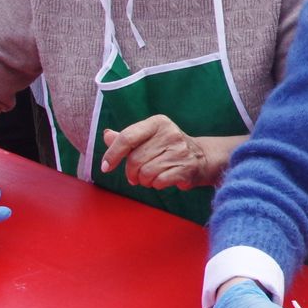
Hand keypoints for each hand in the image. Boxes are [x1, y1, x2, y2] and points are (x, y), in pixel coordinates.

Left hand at [100, 114, 220, 189]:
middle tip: (135, 175)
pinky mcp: (186, 168)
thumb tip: (107, 136)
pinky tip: (161, 179)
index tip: (105, 167)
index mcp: (158, 123)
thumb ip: (127, 138)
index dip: (112, 154)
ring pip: (145, 173)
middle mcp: (170, 134)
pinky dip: (155, 184)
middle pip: (135, 159)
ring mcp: (180, 151)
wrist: (202, 157)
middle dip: (130, 172)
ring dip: (143, 180)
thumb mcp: (149, 137)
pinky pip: (158, 181)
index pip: (127, 137)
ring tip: (150, 177)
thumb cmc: (168, 147)